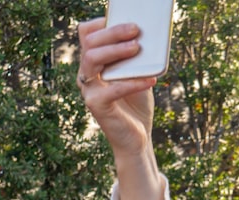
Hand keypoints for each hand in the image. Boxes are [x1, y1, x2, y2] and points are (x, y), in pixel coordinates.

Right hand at [76, 18, 156, 176]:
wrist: (137, 138)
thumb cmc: (136, 104)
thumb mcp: (138, 75)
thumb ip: (137, 58)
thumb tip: (147, 35)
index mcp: (93, 63)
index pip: (87, 34)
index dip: (101, 24)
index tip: (125, 21)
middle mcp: (87, 74)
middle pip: (89, 43)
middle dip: (112, 32)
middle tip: (136, 30)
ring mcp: (89, 89)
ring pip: (92, 59)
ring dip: (115, 50)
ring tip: (138, 48)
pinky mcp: (97, 106)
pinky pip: (112, 89)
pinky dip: (132, 82)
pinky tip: (151, 80)